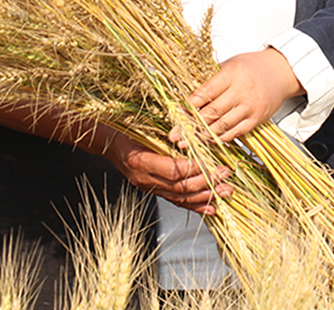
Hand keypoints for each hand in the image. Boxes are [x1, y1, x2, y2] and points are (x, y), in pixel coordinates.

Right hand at [102, 131, 232, 215]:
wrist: (107, 142)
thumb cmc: (124, 129)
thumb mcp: (141, 125)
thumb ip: (163, 132)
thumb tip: (191, 130)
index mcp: (140, 161)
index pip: (172, 170)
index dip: (193, 168)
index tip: (211, 162)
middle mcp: (144, 178)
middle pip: (179, 187)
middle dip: (206, 182)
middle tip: (224, 174)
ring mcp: (148, 187)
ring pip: (180, 198)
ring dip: (206, 196)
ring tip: (225, 191)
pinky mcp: (153, 190)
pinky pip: (176, 201)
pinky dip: (195, 206)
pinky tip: (211, 208)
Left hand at [170, 48, 303, 144]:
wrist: (280, 72)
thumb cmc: (251, 66)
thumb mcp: (230, 64)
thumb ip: (212, 79)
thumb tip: (188, 95)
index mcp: (233, 74)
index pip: (207, 91)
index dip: (191, 104)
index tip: (177, 113)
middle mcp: (242, 91)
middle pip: (213, 112)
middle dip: (192, 125)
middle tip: (176, 135)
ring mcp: (251, 107)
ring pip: (223, 126)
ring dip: (203, 135)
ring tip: (188, 142)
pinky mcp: (257, 119)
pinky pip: (236, 132)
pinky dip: (221, 138)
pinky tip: (208, 140)